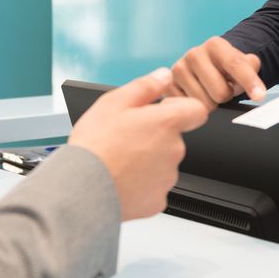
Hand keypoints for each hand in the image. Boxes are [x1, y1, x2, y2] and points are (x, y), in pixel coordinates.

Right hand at [68, 68, 208, 219]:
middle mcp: (173, 151)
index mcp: (166, 124)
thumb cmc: (95, 147)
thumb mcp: (113, 103)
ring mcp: (167, 178)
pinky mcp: (157, 201)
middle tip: (124, 139)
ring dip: (147, 161)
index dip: (181, 109)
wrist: (82, 190)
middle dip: (154, 137)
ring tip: (118, 161)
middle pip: (173, 139)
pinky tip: (121, 179)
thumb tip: (164, 76)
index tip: (164, 112)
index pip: (196, 110)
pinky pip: (154, 188)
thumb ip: (145, 87)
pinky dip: (141, 185)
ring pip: (163, 164)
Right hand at [168, 36, 265, 109]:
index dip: (250, 82)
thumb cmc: (226, 68)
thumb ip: (252, 69)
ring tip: (210, 92)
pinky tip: (197, 96)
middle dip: (227, 96)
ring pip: (204, 104)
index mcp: (215, 45)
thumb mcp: (243, 63)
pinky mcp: (168, 86)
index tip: (260, 96)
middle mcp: (194, 54)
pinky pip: (188, 109)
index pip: (236, 65)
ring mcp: (178, 70)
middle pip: (220, 93)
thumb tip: (255, 89)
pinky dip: (196, 107)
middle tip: (225, 89)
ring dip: (212, 103)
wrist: (204, 66)